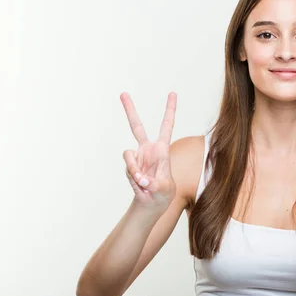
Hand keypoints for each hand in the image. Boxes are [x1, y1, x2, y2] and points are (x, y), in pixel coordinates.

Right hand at [120, 92, 176, 211]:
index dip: (169, 110)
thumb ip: (152, 182)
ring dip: (134, 170)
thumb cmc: (163, 192)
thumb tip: (140, 178)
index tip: (172, 93)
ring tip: (144, 183)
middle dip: (129, 110)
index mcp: (162, 149)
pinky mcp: (129, 165)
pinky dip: (133, 176)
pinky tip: (140, 184)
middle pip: (136, 126)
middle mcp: (148, 149)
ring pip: (128, 155)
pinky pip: (128, 167)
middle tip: (123, 93)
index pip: (167, 126)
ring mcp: (137, 157)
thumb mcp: (163, 188)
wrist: (152, 202)